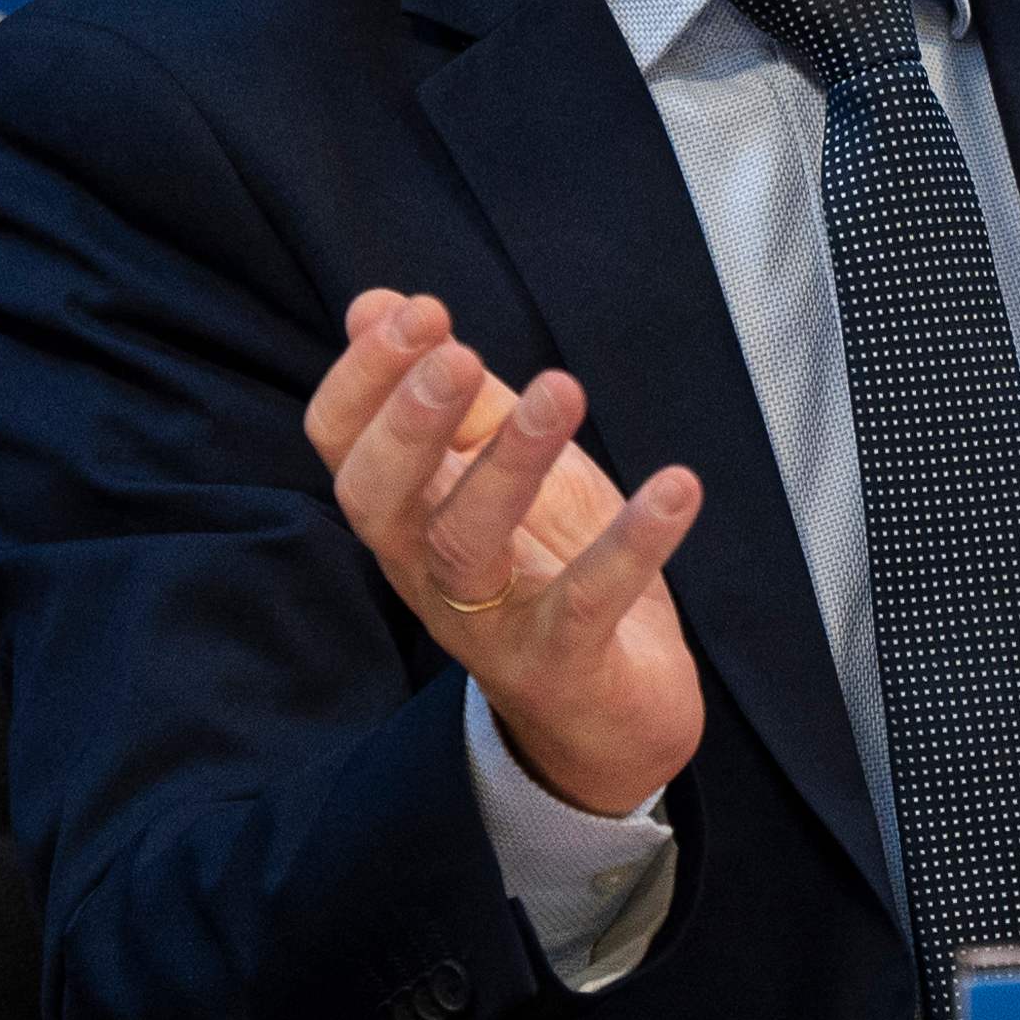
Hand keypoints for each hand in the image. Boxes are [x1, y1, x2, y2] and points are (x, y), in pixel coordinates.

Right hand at [303, 289, 705, 817]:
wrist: (609, 715)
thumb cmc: (547, 568)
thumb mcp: (503, 469)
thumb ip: (456, 396)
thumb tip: (376, 304)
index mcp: (409, 516)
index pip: (342, 448)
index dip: (364, 380)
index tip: (416, 311)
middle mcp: (429, 572)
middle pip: (379, 501)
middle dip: (409, 424)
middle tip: (453, 355)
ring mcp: (491, 623)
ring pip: (469, 546)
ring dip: (510, 464)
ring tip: (560, 389)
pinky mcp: (563, 664)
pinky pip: (585, 604)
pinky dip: (630, 545)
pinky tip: (676, 486)